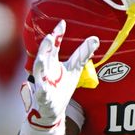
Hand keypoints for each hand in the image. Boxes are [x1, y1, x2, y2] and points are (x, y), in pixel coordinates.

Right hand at [18, 20, 98, 134]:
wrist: (52, 111)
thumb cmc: (62, 87)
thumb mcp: (74, 69)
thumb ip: (82, 54)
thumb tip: (96, 38)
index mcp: (52, 62)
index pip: (53, 45)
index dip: (57, 34)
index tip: (62, 23)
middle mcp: (45, 70)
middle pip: (44, 55)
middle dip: (46, 47)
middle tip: (50, 37)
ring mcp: (42, 83)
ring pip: (38, 72)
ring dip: (40, 64)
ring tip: (43, 57)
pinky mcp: (43, 98)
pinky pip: (41, 94)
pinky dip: (41, 92)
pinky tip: (43, 90)